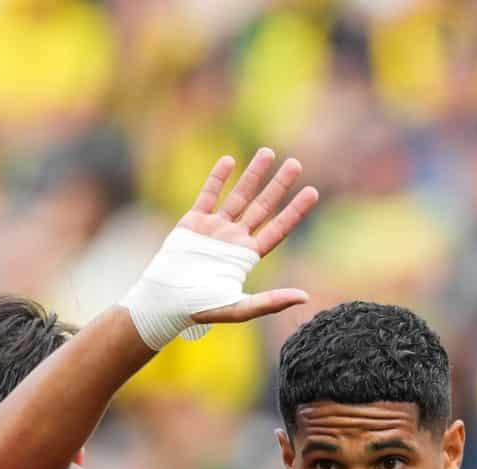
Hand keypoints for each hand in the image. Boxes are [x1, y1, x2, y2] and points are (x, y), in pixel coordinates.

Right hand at [170, 149, 320, 326]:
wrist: (165, 299)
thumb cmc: (201, 307)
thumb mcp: (240, 308)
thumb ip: (271, 302)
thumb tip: (305, 297)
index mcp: (247, 257)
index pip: (277, 229)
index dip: (294, 211)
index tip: (312, 191)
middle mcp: (234, 240)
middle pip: (262, 206)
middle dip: (279, 185)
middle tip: (296, 164)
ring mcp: (214, 229)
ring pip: (238, 195)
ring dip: (253, 174)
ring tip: (268, 152)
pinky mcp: (193, 222)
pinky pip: (208, 194)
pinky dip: (218, 178)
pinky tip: (230, 160)